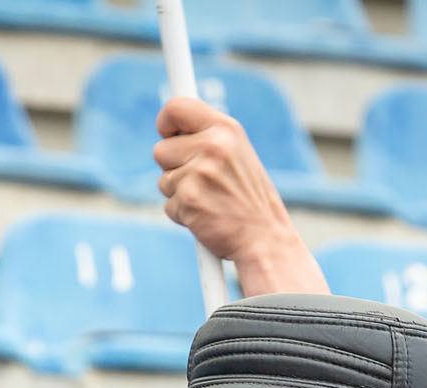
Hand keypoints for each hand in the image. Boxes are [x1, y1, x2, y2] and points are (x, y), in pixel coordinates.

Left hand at [153, 95, 327, 297]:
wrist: (266, 240)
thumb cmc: (251, 201)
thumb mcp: (237, 156)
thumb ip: (208, 139)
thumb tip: (170, 131)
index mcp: (226, 130)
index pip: (177, 108)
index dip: (165, 122)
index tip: (167, 134)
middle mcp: (213, 145)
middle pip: (161, 150)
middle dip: (174, 169)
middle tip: (202, 182)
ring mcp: (200, 172)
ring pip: (164, 180)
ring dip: (180, 194)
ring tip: (209, 201)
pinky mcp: (189, 199)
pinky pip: (168, 205)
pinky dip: (183, 215)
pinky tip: (207, 217)